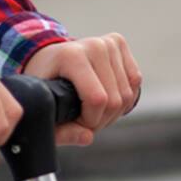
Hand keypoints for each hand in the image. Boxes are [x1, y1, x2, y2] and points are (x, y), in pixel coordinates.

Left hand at [24, 35, 141, 145]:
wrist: (48, 60)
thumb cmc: (46, 88)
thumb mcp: (47, 112)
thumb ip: (63, 132)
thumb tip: (88, 138)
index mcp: (72, 57)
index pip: (98, 100)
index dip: (91, 122)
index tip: (76, 122)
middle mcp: (93, 46)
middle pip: (115, 100)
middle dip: (102, 120)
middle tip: (85, 120)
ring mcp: (108, 43)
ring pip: (128, 95)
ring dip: (113, 112)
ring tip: (94, 110)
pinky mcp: (119, 43)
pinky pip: (135, 83)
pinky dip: (123, 99)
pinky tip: (107, 99)